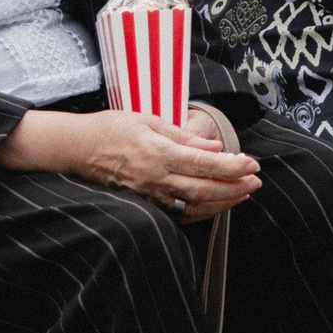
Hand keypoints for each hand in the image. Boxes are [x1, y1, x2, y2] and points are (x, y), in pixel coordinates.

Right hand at [0, 108, 261, 218]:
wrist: (76, 149)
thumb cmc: (111, 128)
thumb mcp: (149, 120)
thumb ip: (183, 135)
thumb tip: (213, 145)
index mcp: (158, 152)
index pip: (204, 162)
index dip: (232, 165)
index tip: (252, 163)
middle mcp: (155, 177)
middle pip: (204, 189)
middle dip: (235, 187)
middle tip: (256, 181)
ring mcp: (148, 194)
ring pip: (193, 205)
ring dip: (223, 202)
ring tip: (243, 194)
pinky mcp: (143, 203)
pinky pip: (177, 212)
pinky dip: (201, 211)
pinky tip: (216, 205)